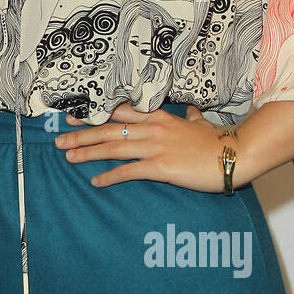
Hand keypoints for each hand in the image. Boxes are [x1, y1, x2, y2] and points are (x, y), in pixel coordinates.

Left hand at [54, 102, 234, 192]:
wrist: (233, 155)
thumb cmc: (218, 141)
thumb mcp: (201, 123)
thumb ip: (192, 117)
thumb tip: (192, 111)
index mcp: (158, 117)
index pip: (119, 112)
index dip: (94, 113)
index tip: (74, 115)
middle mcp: (152, 129)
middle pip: (108, 130)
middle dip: (81, 134)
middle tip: (59, 139)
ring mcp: (155, 147)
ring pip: (113, 148)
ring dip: (88, 152)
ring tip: (68, 156)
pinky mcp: (161, 167)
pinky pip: (129, 172)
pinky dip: (110, 176)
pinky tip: (95, 182)